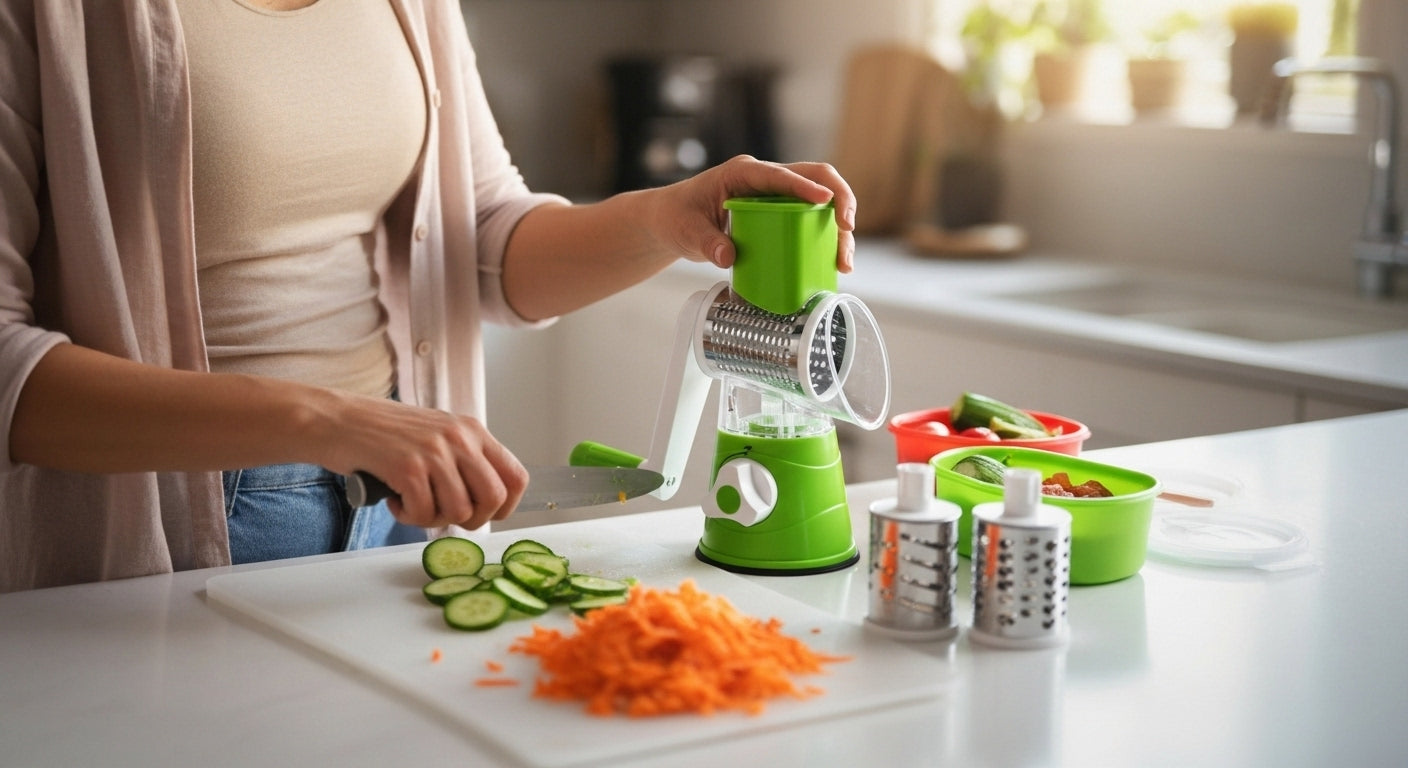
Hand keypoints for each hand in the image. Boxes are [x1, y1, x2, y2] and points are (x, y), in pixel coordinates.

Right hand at [316, 394, 528, 529]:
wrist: (338, 420)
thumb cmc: (385, 433)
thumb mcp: (438, 436)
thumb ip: (464, 461)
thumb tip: (488, 503)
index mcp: (472, 431)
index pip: (516, 477)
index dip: (505, 507)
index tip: (484, 514)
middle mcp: (459, 438)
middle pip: (493, 499)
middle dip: (471, 520)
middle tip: (443, 514)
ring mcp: (434, 451)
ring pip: (459, 511)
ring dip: (434, 518)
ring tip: (413, 504)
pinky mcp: (407, 467)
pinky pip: (424, 513)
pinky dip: (408, 517)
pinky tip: (395, 500)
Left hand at [651, 154, 856, 273]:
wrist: (672, 221)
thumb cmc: (677, 217)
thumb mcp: (687, 231)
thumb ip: (706, 242)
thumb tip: (727, 255)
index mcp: (743, 173)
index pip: (780, 174)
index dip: (805, 186)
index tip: (827, 200)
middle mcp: (766, 180)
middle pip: (815, 178)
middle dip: (840, 200)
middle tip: (848, 228)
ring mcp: (776, 196)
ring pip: (820, 202)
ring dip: (837, 228)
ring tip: (843, 262)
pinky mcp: (780, 214)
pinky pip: (810, 221)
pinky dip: (825, 239)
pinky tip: (833, 264)